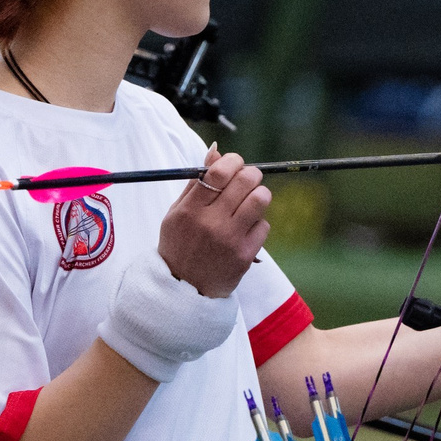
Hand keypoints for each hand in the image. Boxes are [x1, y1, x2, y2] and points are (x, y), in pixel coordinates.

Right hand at [157, 148, 270, 298]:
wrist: (183, 289)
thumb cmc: (179, 244)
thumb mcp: (177, 212)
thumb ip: (196, 182)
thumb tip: (216, 151)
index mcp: (190, 210)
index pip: (219, 171)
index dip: (233, 160)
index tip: (234, 163)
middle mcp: (211, 223)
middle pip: (246, 180)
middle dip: (250, 174)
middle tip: (246, 180)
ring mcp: (230, 239)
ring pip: (261, 199)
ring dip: (259, 195)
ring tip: (249, 202)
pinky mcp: (245, 255)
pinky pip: (264, 225)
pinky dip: (257, 223)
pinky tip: (245, 229)